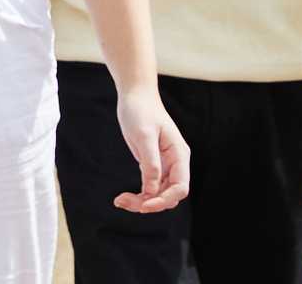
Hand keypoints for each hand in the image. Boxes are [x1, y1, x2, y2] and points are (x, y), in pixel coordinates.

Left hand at [111, 83, 190, 213]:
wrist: (135, 95)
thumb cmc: (140, 110)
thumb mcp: (144, 135)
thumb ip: (150, 163)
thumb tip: (152, 190)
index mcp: (179, 155)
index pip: (180, 187)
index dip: (164, 199)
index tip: (144, 205)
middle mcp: (175, 163)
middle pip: (169, 194)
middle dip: (150, 203)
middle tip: (124, 202)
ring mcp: (165, 165)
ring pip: (159, 193)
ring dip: (142, 201)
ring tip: (120, 201)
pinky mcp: (153, 165)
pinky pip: (151, 187)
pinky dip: (139, 195)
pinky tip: (123, 197)